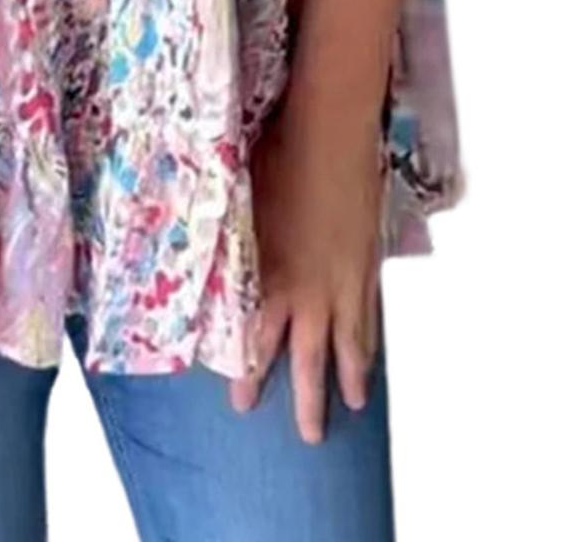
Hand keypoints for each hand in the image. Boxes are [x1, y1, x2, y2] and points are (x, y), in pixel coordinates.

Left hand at [227, 92, 385, 441]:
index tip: (241, 404)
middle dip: (307, 400)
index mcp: (269, 278)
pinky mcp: (368, 266)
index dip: (248, 374)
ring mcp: (344, 282)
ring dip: (349, 380)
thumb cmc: (274, 158)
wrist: (328, 133)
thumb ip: (226, 240)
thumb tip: (198, 252)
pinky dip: (371, 342)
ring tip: (350, 407)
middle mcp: (308, 291)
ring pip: (349, 346)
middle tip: (311, 436)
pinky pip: (370, 316)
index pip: (256, 339)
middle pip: (308, 359)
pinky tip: (371, 358)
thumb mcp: (236, 203)